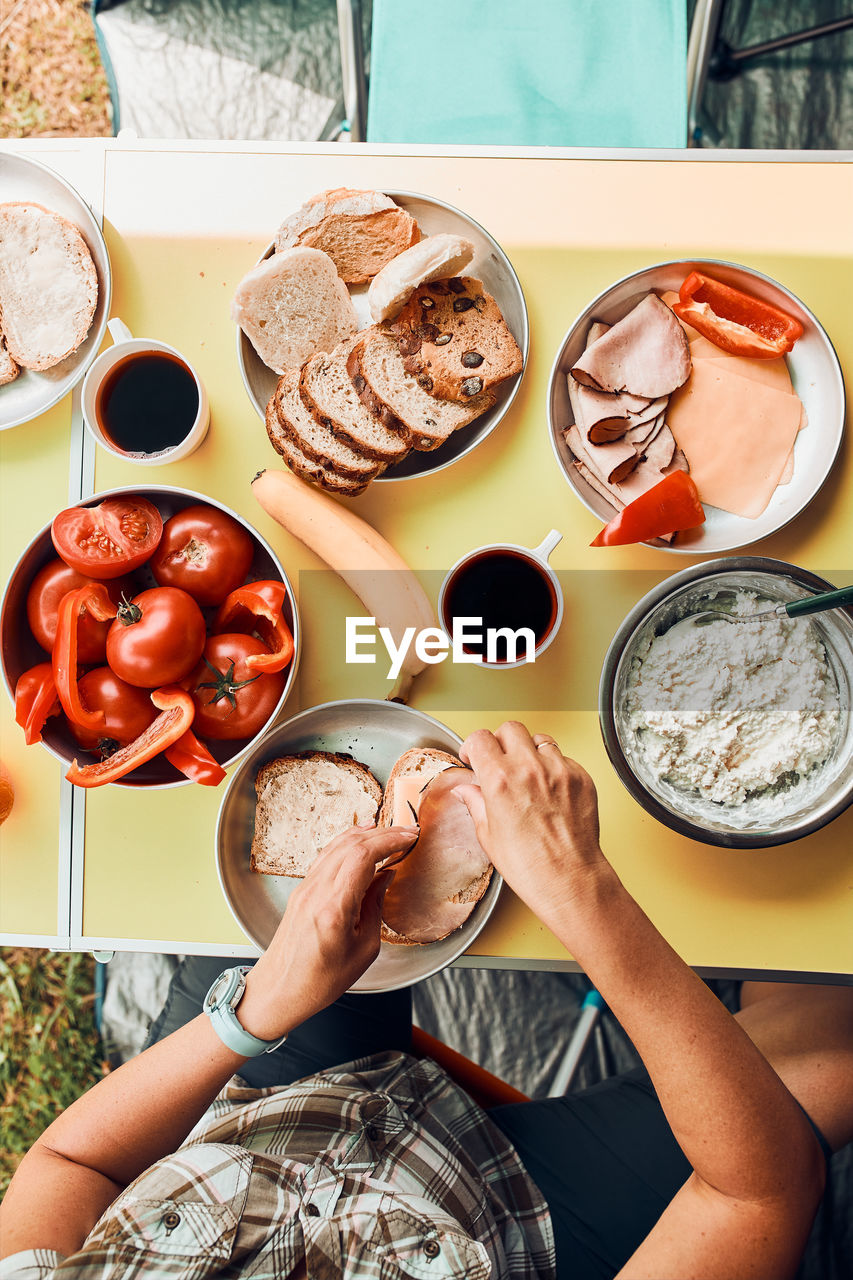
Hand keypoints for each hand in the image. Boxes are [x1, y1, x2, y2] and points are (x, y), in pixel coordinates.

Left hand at [239, 823, 417, 1039]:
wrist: (280, 989)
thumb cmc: (321, 980)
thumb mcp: (364, 949)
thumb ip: (375, 907)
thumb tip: (385, 876)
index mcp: (334, 908)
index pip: (363, 856)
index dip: (389, 841)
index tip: (409, 837)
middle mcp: (316, 891)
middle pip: (351, 845)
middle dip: (383, 834)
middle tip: (406, 832)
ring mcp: (305, 888)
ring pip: (336, 846)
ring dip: (364, 835)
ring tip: (388, 831)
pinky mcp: (301, 890)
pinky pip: (326, 856)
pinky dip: (346, 843)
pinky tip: (359, 840)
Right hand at [456, 722, 612, 933]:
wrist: (569, 879)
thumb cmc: (529, 865)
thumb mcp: (489, 835)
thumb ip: (476, 804)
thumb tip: (467, 791)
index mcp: (499, 779)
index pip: (481, 738)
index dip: (474, 746)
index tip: (475, 756)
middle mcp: (529, 768)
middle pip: (511, 729)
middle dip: (501, 742)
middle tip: (500, 760)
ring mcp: (558, 770)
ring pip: (540, 740)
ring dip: (530, 752)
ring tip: (528, 774)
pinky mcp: (580, 777)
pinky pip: (564, 759)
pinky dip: (554, 768)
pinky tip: (550, 790)